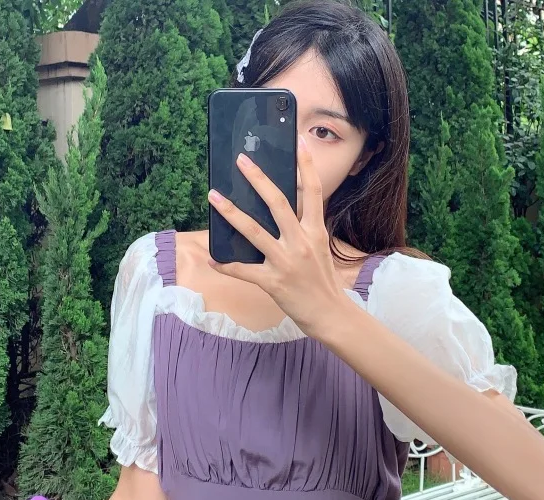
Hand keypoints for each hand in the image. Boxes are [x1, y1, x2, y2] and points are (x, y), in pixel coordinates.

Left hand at [207, 135, 352, 337]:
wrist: (330, 314)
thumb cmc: (322, 280)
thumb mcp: (320, 248)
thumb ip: (304, 228)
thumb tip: (283, 208)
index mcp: (315, 231)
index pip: (313, 191)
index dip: (306, 165)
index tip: (298, 142)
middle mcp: (301, 242)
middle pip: (279, 203)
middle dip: (258, 179)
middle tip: (241, 160)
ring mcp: (286, 262)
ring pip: (255, 231)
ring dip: (232, 213)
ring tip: (214, 197)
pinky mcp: (273, 282)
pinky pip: (244, 271)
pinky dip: (227, 265)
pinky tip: (213, 259)